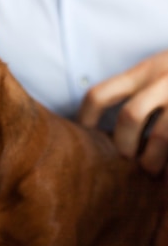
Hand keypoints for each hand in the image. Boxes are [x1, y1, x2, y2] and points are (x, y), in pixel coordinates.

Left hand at [78, 50, 167, 175]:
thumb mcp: (158, 70)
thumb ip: (135, 90)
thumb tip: (99, 131)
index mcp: (144, 71)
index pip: (100, 94)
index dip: (86, 120)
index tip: (87, 139)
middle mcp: (164, 79)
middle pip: (130, 116)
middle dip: (124, 145)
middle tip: (129, 158)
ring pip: (161, 137)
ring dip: (152, 160)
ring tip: (152, 169)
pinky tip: (166, 174)